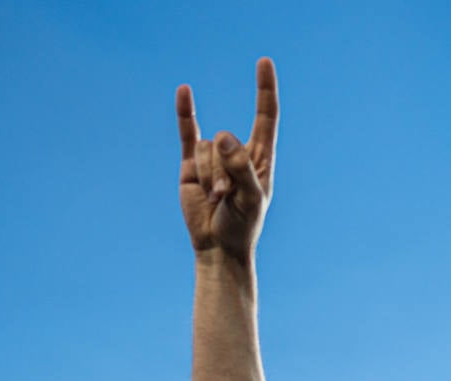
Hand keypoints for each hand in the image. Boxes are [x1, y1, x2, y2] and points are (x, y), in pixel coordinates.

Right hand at [177, 60, 277, 260]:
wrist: (217, 246)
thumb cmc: (242, 225)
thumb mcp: (250, 200)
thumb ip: (241, 168)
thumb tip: (224, 135)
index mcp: (261, 157)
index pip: (265, 116)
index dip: (264, 90)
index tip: (264, 63)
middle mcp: (237, 151)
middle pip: (224, 142)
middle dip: (221, 171)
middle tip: (225, 197)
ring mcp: (214, 157)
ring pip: (205, 149)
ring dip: (207, 176)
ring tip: (214, 198)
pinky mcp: (191, 165)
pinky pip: (188, 133)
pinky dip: (185, 113)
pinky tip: (184, 91)